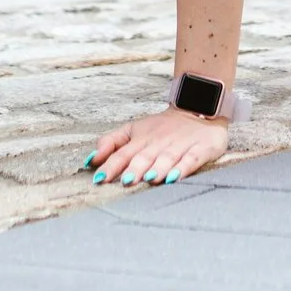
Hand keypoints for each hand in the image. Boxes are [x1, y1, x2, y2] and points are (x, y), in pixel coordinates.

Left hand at [85, 107, 228, 187]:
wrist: (198, 108)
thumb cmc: (162, 127)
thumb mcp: (132, 129)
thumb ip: (110, 142)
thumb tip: (90, 159)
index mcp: (140, 138)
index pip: (122, 152)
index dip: (111, 165)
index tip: (99, 178)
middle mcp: (158, 143)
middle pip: (144, 156)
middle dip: (135, 168)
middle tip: (126, 181)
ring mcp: (180, 146)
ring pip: (166, 158)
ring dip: (157, 168)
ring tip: (150, 179)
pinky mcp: (200, 149)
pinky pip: (191, 159)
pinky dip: (183, 168)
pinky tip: (175, 177)